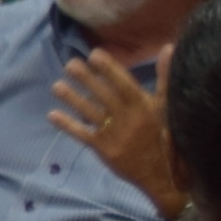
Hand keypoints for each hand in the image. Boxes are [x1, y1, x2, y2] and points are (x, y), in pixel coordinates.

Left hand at [48, 48, 179, 210]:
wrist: (162, 173)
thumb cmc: (164, 134)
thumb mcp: (166, 105)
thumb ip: (164, 76)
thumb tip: (168, 47)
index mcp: (144, 106)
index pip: (124, 83)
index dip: (109, 69)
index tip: (95, 54)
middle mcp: (128, 118)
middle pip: (104, 96)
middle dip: (87, 79)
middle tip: (70, 64)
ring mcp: (115, 135)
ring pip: (91, 113)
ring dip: (73, 99)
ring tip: (56, 86)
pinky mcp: (104, 150)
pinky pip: (83, 135)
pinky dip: (68, 125)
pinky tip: (52, 115)